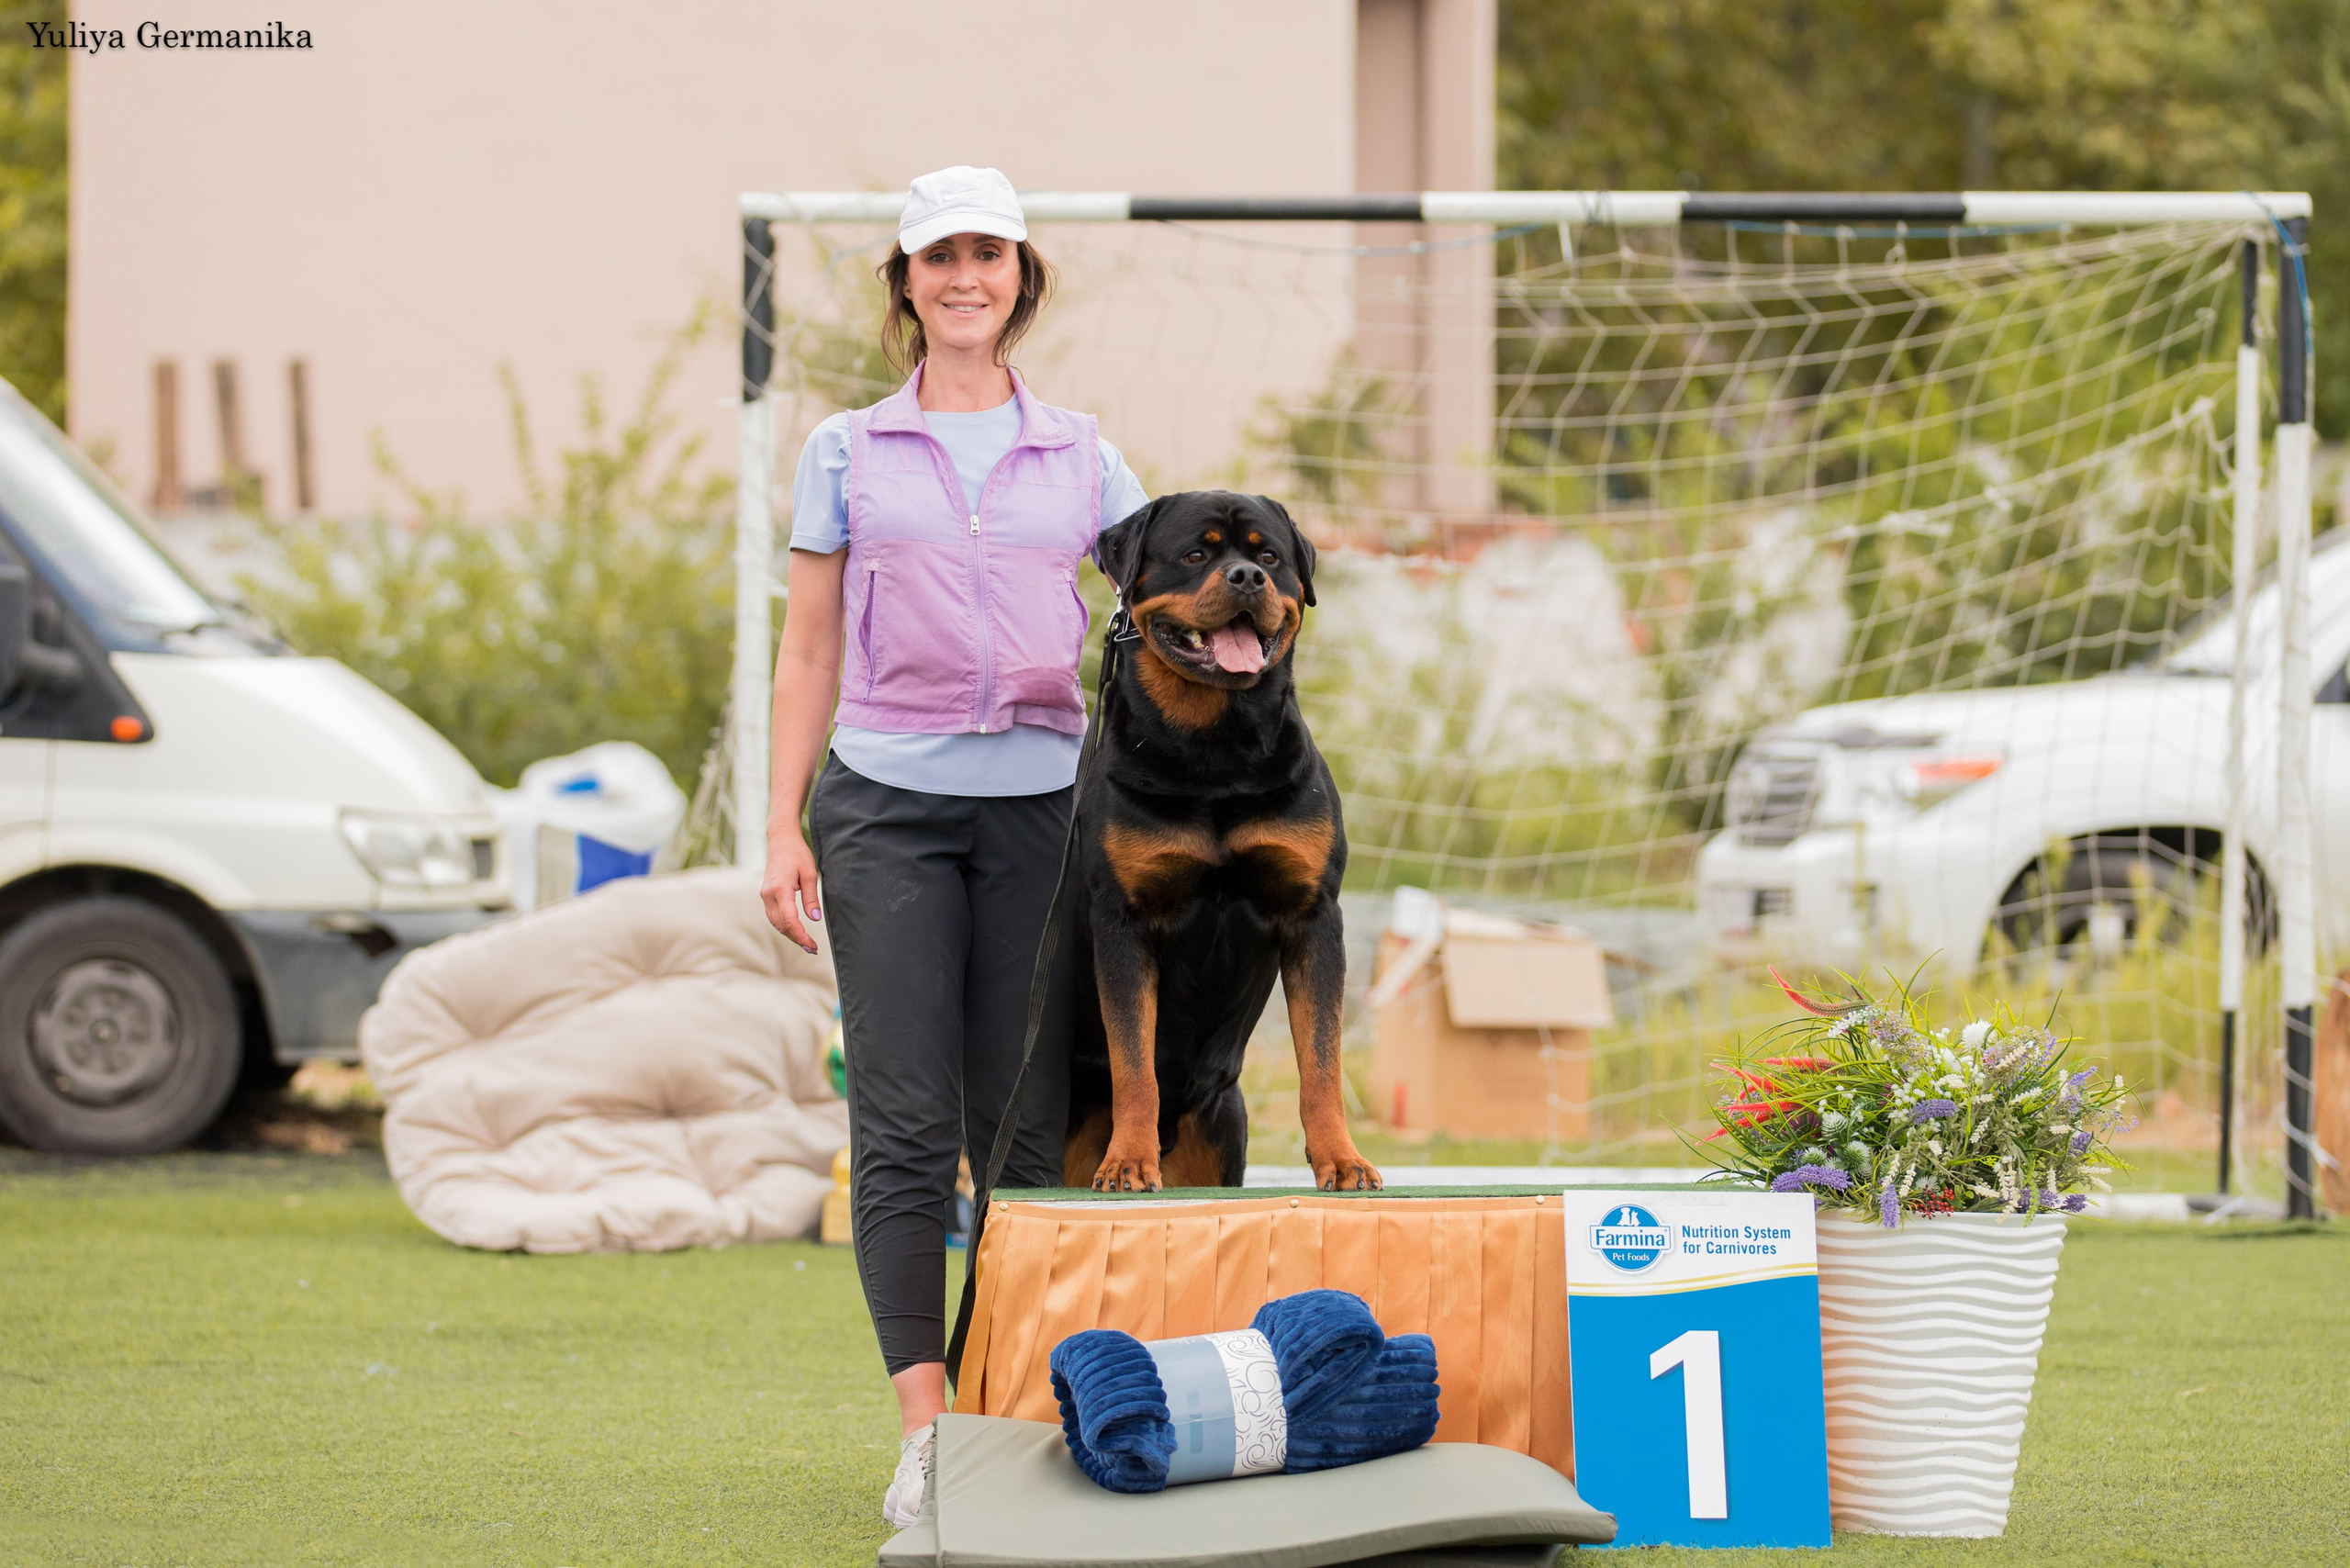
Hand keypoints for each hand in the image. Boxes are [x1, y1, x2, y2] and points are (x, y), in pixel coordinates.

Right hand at [762, 833, 822, 953]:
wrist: (780, 841)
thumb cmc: (797, 854)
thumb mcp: (810, 874)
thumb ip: (811, 898)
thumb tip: (814, 918)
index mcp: (780, 889)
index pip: (789, 920)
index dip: (801, 936)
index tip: (812, 945)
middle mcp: (768, 895)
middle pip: (781, 925)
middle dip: (797, 939)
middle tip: (813, 949)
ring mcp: (764, 895)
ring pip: (775, 923)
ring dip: (790, 934)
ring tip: (806, 943)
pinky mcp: (765, 895)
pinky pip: (773, 916)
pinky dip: (784, 925)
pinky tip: (795, 930)